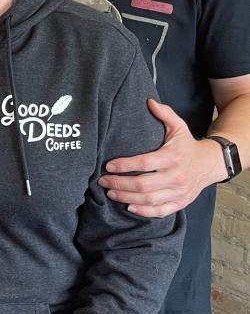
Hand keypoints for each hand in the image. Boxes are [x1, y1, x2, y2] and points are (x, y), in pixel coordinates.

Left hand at [98, 99, 220, 216]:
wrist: (211, 164)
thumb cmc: (188, 145)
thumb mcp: (179, 127)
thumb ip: (164, 114)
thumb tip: (149, 101)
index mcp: (172, 157)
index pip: (144, 163)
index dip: (124, 165)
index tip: (108, 165)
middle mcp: (175, 176)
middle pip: (142, 185)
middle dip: (119, 183)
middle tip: (102, 180)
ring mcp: (178, 192)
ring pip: (148, 200)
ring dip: (126, 198)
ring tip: (110, 192)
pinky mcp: (180, 202)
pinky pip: (161, 211)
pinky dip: (144, 212)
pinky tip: (129, 207)